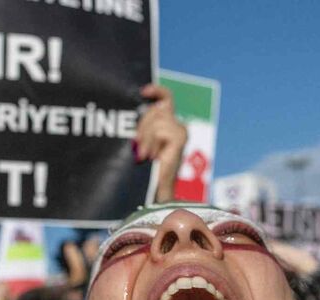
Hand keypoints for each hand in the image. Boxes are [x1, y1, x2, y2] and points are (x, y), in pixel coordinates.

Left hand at [136, 84, 188, 202]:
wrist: (155, 188)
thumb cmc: (146, 169)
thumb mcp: (143, 142)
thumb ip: (145, 126)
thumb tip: (141, 109)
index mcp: (169, 124)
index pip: (166, 99)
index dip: (157, 91)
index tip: (143, 91)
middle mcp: (178, 125)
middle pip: (155, 110)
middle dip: (142, 128)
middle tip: (138, 148)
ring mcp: (181, 130)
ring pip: (156, 120)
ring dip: (146, 138)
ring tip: (145, 155)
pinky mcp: (180, 137)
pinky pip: (160, 130)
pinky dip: (152, 143)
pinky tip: (152, 156)